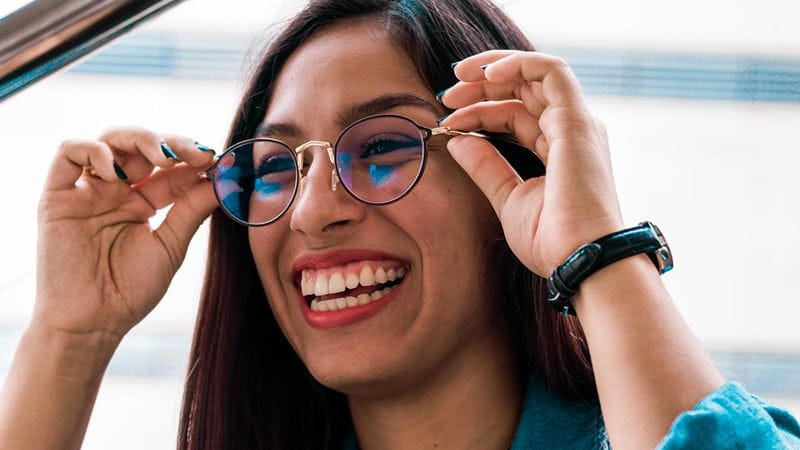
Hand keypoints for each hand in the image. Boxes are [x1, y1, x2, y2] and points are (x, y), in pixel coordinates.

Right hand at [34, 127, 217, 345]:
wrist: (92, 324)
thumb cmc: (130, 292)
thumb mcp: (170, 247)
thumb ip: (192, 211)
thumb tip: (223, 180)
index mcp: (144, 203)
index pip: (171, 168)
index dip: (193, 159)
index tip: (217, 160)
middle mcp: (116, 191)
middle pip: (142, 146)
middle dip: (172, 143)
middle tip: (196, 154)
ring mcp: (88, 191)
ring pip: (109, 140)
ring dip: (139, 140)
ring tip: (162, 159)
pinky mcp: (58, 196)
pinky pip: (68, 153)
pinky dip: (94, 150)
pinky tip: (118, 170)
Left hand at [439, 50, 623, 276]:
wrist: (580, 260)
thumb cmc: (552, 241)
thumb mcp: (507, 198)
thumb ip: (486, 166)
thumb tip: (457, 139)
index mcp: (557, 149)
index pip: (514, 114)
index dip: (478, 112)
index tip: (446, 122)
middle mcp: (570, 131)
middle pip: (523, 90)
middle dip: (481, 86)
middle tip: (446, 95)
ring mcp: (576, 124)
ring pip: (535, 75)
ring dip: (494, 70)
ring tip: (458, 77)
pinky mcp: (576, 121)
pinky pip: (551, 71)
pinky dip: (518, 63)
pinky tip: (486, 72)